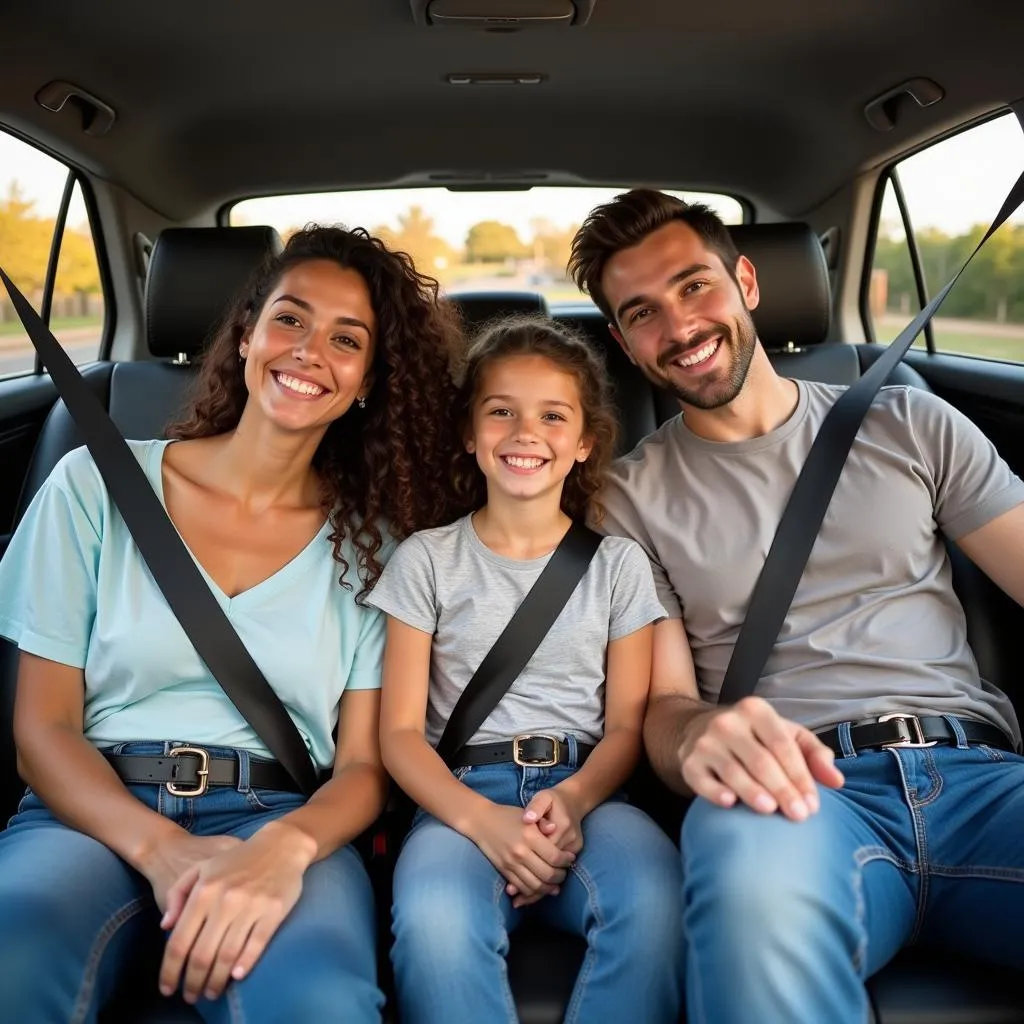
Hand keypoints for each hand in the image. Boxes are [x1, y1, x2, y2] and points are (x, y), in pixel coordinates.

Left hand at [157, 821, 315, 1004]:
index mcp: (203, 891)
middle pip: (201, 955)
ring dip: (216, 981)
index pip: (179, 942)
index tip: (167, 988)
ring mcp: (250, 907)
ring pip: (227, 956)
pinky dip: (244, 965)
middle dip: (192, 983)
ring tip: (211, 992)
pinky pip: (256, 945)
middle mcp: (224, 901)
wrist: (280, 845)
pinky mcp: (273, 911)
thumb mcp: (201, 868)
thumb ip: (177, 894)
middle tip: (191, 996)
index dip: (170, 971)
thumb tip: (165, 927)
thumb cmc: (237, 860)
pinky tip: (236, 977)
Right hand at [468, 803, 574, 905]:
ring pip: (536, 885)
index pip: (555, 857)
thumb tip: (556, 829)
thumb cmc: (507, 815)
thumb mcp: (527, 814)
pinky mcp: (504, 871)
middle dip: (560, 876)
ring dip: (549, 888)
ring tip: (555, 883)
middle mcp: (521, 852)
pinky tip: (540, 887)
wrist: (481, 821)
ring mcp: (511, 863)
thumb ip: (543, 823)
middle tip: (564, 872)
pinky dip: (534, 892)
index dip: (566, 861)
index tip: (570, 859)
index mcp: (530, 835)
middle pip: (548, 874)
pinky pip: (522, 888)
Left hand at [522, 786, 583, 854]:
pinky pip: (562, 857)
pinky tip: (550, 841)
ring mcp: (576, 844)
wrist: (573, 800)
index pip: (543, 844)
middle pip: (549, 853)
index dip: (533, 840)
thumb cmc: (553, 800)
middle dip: (539, 848)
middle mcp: (571, 836)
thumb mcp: (542, 797)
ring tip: (543, 837)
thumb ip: (535, 808)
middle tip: (536, 835)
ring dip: (546, 851)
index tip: (531, 830)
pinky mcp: (578, 848)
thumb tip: (527, 820)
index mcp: (562, 824)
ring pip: (556, 858)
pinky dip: (554, 853)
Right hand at [680, 696, 844, 820]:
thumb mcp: (786, 735)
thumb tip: (836, 781)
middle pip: (760, 761)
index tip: (813, 805)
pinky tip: (730, 803)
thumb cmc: (755, 737)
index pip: (782, 745)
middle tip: (799, 815)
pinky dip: (715, 792)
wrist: (700, 730)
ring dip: (753, 792)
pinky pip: (702, 781)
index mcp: (755, 710)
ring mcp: (705, 742)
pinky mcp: (688, 762)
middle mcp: (728, 722)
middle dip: (783, 789)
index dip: (800, 776)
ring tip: (771, 810)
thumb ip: (815, 755)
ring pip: (733, 771)